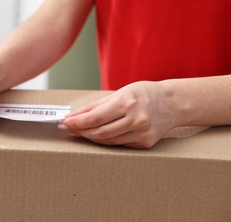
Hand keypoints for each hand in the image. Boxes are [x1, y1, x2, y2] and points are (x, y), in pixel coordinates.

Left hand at [59, 81, 177, 147]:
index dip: (77, 123)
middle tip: (68, 128)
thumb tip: (73, 116)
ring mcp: (142, 133)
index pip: (95, 117)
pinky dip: (105, 140)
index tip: (64, 123)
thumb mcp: (119, 93)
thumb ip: (95, 106)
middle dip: (80, 131)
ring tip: (80, 131)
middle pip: (99, 132)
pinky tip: (97, 134)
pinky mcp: (145, 143)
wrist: (172, 103)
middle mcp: (136, 119)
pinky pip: (118, 144)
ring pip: (107, 141)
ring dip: (90, 137)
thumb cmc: (143, 94)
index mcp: (128, 102)